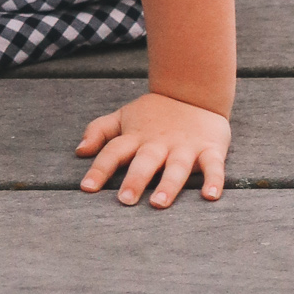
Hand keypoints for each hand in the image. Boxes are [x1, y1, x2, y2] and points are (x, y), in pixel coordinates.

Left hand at [75, 89, 229, 206]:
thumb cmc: (154, 113)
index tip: (87, 188)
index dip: (99, 168)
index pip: (114, 151)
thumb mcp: (123, 117)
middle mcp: (159, 143)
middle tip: (125, 199)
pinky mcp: (210, 149)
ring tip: (159, 203)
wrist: (194, 90)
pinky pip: (213, 166)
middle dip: (135, 179)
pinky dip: (215, 180)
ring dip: (168, 185)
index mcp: (136, 136)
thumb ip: (99, 131)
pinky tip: (211, 195)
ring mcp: (185, 146)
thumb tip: (79, 151)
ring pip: (177, 167)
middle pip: (145, 161)